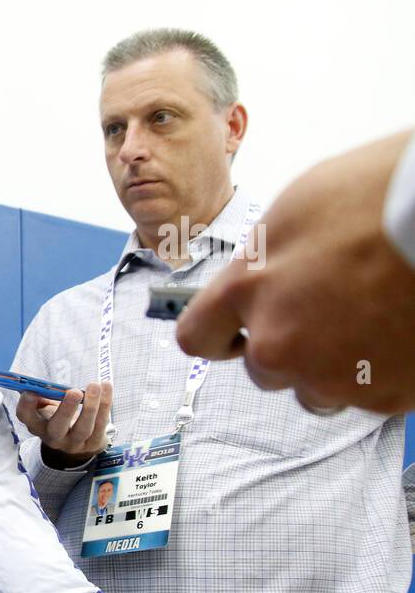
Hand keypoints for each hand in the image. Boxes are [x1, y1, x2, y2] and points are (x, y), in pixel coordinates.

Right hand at [15, 380, 112, 468]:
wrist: (77, 439)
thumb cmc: (59, 414)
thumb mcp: (47, 404)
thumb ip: (42, 393)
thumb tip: (39, 381)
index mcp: (37, 424)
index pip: (26, 417)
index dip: (26, 406)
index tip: (30, 391)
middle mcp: (53, 438)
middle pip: (57, 428)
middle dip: (66, 409)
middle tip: (75, 391)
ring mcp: (74, 444)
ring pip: (84, 428)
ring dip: (91, 406)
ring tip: (95, 385)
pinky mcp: (93, 443)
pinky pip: (101, 424)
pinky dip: (105, 404)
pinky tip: (106, 387)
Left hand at [175, 129, 414, 413]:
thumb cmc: (384, 196)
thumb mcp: (297, 210)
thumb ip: (263, 259)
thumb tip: (257, 277)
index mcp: (248, 290)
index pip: (197, 337)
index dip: (220, 336)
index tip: (235, 334)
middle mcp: (278, 343)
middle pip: (262, 368)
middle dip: (290, 346)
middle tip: (333, 310)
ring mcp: (329, 376)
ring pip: (314, 389)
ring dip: (333, 366)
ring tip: (372, 319)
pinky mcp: (381, 396)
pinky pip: (367, 395)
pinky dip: (381, 374)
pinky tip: (399, 333)